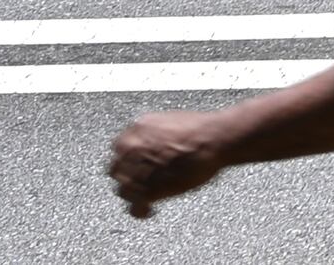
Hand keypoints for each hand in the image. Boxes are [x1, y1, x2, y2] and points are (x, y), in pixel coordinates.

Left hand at [107, 109, 232, 216]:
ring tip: (146, 199)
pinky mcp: (148, 190)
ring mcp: (139, 169)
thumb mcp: (173, 123)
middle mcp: (133, 148)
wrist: (216, 138)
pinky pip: (134, 206)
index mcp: (139, 128)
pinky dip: (140, 211)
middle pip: (116, 169)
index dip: (126, 159)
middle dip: (126, 177)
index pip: (119, 148)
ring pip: (122, 190)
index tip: (133, 166)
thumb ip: (156, 136)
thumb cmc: (204, 130)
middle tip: (139, 183)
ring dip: (133, 195)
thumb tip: (156, 146)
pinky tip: (149, 211)